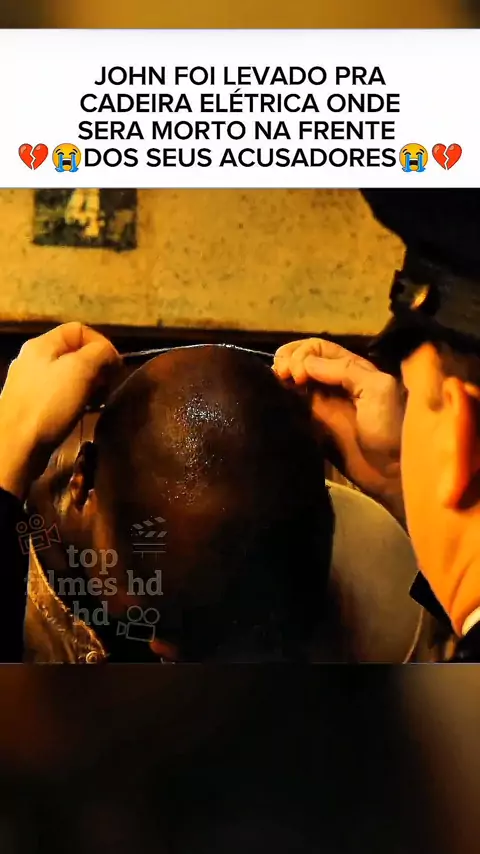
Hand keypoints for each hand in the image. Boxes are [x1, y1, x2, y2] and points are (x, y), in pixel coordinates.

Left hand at [0, 323, 118, 498]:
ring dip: (89, 386)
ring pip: (69, 376)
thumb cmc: (49, 404)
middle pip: (75, 352)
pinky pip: (60, 395)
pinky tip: (82, 413)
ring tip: (98, 402)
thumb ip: (100, 353)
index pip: (80, 329)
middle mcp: (33, 359)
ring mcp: (31, 384)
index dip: (102, 344)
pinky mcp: (32, 406)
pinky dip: (76, 401)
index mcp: (42, 344)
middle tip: (108, 386)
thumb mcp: (81, 369)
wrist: (16, 446)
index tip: (115, 367)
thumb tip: (110, 356)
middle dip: (97, 367)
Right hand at [274, 338, 405, 519]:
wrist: (390, 472)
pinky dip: (283, 396)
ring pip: (296, 380)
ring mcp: (323, 404)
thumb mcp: (377, 388)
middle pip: (304, 361)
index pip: (319, 348)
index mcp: (353, 369)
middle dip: (288, 360)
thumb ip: (344, 370)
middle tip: (281, 373)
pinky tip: (277, 396)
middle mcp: (335, 382)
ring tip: (275, 381)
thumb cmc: (389, 427)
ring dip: (282, 375)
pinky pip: (294, 404)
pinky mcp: (313, 425)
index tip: (296, 372)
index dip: (303, 353)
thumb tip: (303, 364)